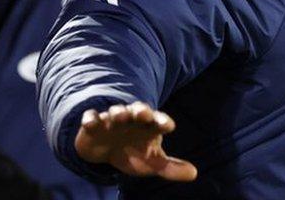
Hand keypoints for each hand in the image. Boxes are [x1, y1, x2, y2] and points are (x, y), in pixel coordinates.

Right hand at [74, 101, 196, 181]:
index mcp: (149, 126)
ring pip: (116, 111)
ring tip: (119, 117)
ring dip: (117, 113)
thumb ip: (171, 168)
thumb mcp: (151, 162)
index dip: (163, 122)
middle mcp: (132, 118)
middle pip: (138, 110)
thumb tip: (194, 174)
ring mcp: (112, 119)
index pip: (159, 121)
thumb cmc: (133, 152)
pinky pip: (91, 117)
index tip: (168, 126)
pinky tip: (90, 123)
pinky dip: (90, 119)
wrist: (105, 149)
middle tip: (143, 113)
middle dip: (141, 110)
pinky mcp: (93, 123)